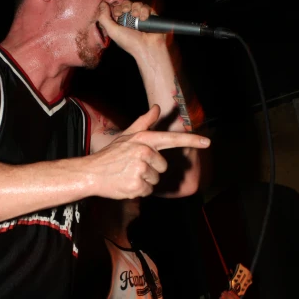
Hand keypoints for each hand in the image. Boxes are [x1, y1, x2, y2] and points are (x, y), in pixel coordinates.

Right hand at [87, 105, 209, 198]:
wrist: (90, 173)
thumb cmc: (110, 155)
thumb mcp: (127, 136)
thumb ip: (144, 122)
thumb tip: (157, 107)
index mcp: (143, 140)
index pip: (172, 139)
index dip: (191, 140)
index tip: (208, 142)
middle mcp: (144, 152)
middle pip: (163, 166)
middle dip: (151, 170)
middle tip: (132, 167)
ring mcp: (140, 169)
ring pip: (156, 179)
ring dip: (145, 181)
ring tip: (128, 175)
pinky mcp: (137, 185)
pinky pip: (149, 191)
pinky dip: (139, 190)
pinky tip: (126, 184)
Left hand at [97, 0, 168, 53]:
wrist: (148, 47)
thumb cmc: (129, 42)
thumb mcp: (112, 31)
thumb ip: (104, 18)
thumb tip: (102, 4)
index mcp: (120, 23)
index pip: (116, 8)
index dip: (116, 7)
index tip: (118, 13)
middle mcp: (130, 20)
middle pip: (126, 3)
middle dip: (126, 6)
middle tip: (126, 11)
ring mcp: (140, 17)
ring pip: (136, 4)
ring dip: (136, 8)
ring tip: (137, 16)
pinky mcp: (150, 16)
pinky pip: (146, 7)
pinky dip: (145, 11)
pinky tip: (144, 18)